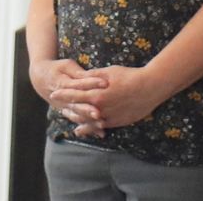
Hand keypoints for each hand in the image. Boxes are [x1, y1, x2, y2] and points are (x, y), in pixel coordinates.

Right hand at [29, 58, 106, 136]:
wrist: (40, 79)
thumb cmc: (56, 69)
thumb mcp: (66, 66)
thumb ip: (78, 73)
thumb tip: (92, 75)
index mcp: (63, 83)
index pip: (79, 84)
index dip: (92, 83)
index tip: (105, 82)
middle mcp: (62, 98)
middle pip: (77, 104)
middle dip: (88, 109)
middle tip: (99, 113)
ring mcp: (64, 107)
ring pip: (77, 115)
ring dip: (89, 121)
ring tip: (101, 124)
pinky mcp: (67, 112)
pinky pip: (79, 121)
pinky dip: (89, 127)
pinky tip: (100, 133)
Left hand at [49, 65, 166, 128]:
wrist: (149, 88)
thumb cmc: (129, 76)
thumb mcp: (108, 72)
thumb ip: (93, 76)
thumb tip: (82, 78)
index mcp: (97, 94)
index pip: (74, 95)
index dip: (63, 94)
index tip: (53, 94)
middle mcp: (100, 109)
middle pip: (79, 110)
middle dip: (68, 109)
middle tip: (59, 109)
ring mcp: (109, 117)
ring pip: (88, 121)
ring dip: (77, 120)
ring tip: (68, 119)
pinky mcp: (117, 122)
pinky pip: (100, 127)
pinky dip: (90, 128)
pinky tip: (82, 130)